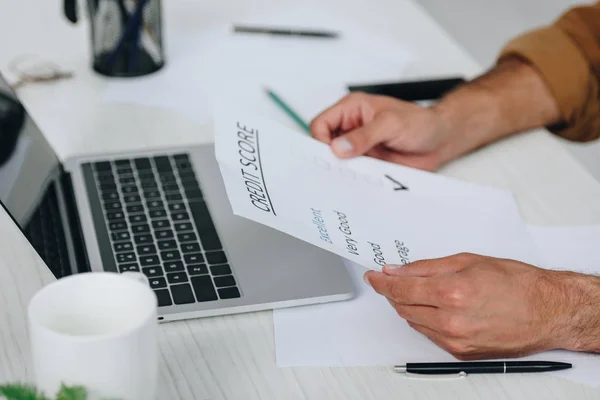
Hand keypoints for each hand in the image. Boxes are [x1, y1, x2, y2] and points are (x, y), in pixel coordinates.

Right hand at [310, 93, 469, 170]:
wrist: (441, 142)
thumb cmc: (421, 123)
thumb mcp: (392, 124)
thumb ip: (364, 135)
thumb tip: (339, 147)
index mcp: (352, 109)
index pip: (321, 124)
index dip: (320, 140)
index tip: (329, 155)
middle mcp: (351, 128)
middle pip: (324, 145)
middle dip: (327, 158)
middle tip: (335, 170)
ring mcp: (358, 147)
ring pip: (336, 162)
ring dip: (342, 171)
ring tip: (350, 177)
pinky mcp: (367, 164)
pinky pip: (352, 174)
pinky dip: (353, 180)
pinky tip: (360, 182)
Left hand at [363, 253, 597, 359]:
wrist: (547, 311)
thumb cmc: (516, 284)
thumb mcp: (468, 261)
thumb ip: (426, 267)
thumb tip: (398, 271)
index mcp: (452, 293)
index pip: (400, 289)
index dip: (382, 282)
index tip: (373, 277)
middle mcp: (451, 320)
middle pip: (402, 307)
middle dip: (393, 292)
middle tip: (391, 280)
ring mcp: (455, 340)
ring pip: (413, 322)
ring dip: (407, 306)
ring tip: (416, 291)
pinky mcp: (460, 352)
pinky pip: (429, 334)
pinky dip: (424, 320)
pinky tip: (433, 307)